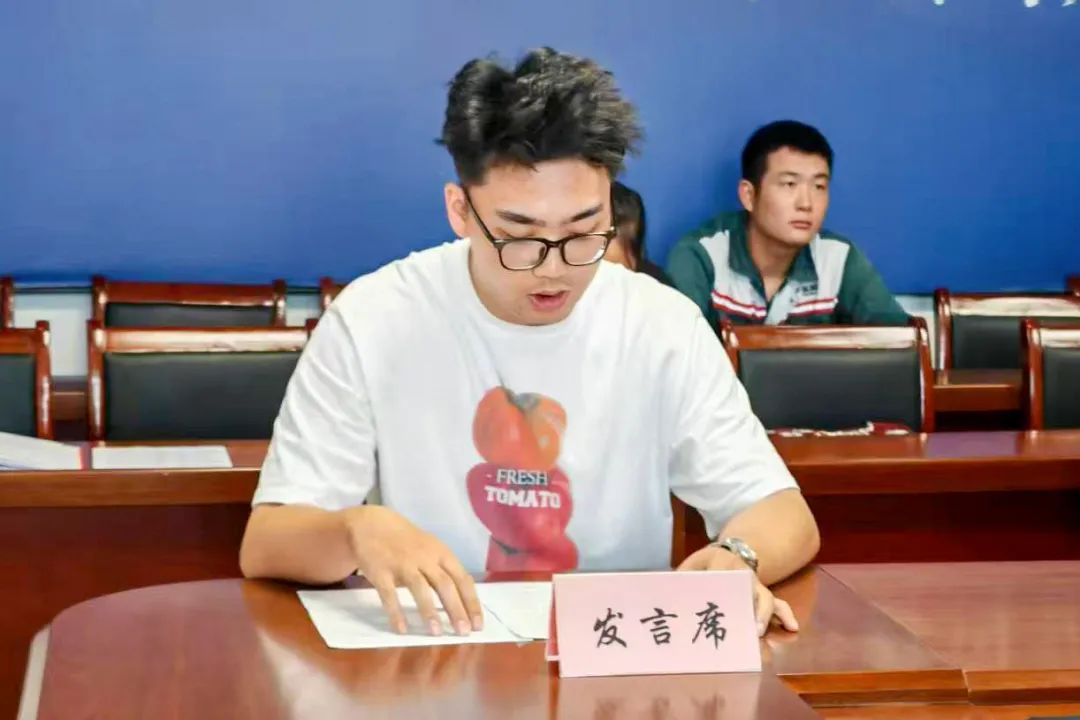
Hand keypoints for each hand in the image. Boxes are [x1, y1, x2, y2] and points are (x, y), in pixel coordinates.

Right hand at [341, 505, 482, 636]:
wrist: (371, 524)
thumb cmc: (407, 542)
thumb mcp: (432, 549)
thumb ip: (445, 571)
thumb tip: (463, 603)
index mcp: (441, 553)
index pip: (462, 579)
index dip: (471, 603)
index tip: (478, 625)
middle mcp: (425, 557)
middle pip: (445, 584)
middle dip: (456, 609)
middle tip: (463, 633)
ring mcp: (402, 564)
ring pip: (420, 588)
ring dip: (429, 611)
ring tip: (437, 633)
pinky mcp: (380, 571)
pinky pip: (389, 594)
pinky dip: (396, 612)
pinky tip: (402, 629)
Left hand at [677, 545, 798, 636]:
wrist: (732, 551)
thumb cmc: (708, 562)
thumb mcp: (693, 562)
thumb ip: (683, 575)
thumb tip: (671, 591)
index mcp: (721, 563)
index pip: (719, 575)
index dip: (715, 587)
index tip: (710, 602)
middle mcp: (742, 574)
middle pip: (748, 590)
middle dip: (747, 607)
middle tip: (746, 626)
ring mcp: (755, 585)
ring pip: (767, 598)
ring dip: (766, 615)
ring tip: (760, 632)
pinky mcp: (763, 594)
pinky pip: (778, 602)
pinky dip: (786, 614)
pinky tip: (792, 627)